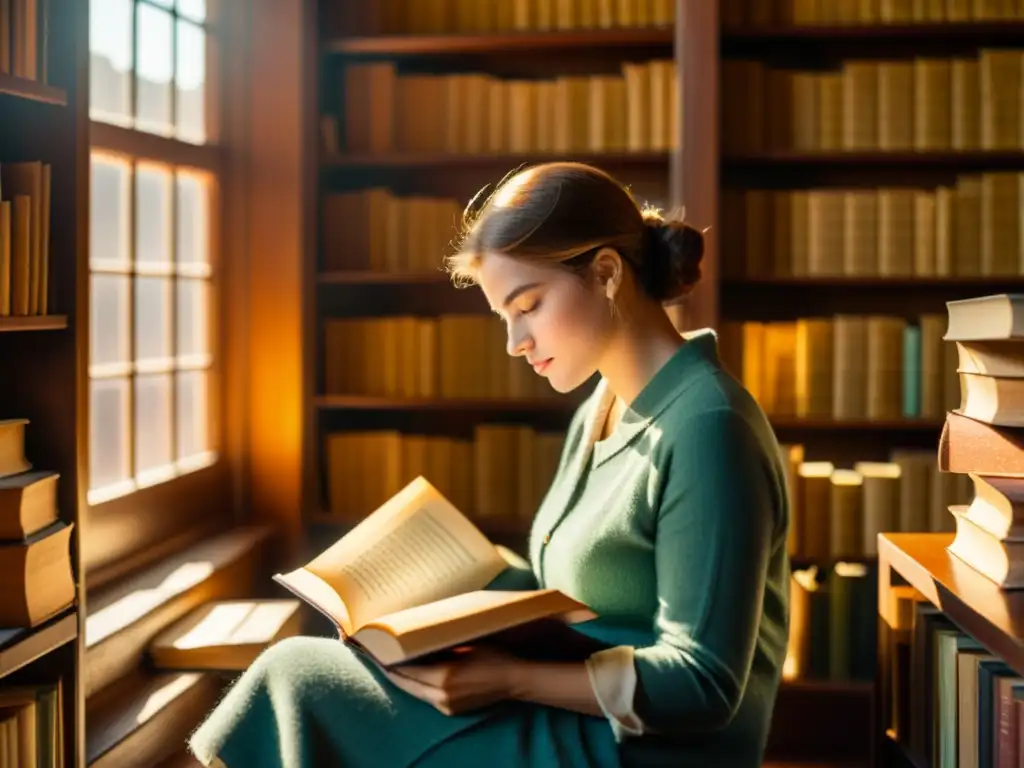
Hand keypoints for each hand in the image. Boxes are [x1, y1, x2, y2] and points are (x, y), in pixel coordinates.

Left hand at [384, 645, 520, 715]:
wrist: (513, 681)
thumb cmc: (492, 656)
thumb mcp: (466, 644)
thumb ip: (442, 646)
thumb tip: (418, 639)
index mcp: (444, 676)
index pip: (407, 671)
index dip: (390, 663)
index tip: (378, 652)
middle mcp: (442, 695)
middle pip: (406, 684)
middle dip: (391, 672)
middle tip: (378, 658)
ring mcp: (446, 706)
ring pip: (415, 692)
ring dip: (403, 680)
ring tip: (392, 665)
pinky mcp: (450, 711)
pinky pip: (427, 697)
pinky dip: (418, 686)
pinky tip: (414, 676)